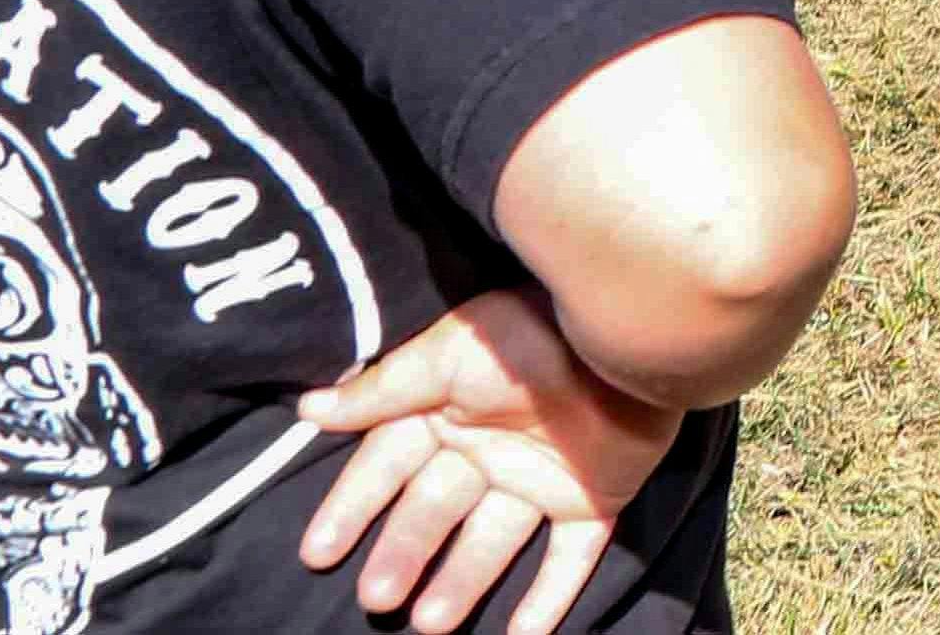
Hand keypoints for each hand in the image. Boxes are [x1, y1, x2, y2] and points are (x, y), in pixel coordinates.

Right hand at [292, 289, 682, 634]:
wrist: (629, 335)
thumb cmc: (530, 335)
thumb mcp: (448, 354)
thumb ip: (383, 390)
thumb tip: (310, 410)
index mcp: (448, 414)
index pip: (386, 468)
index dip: (352, 507)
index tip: (318, 553)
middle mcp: (489, 452)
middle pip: (434, 513)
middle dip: (404, 555)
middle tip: (377, 599)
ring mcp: (542, 479)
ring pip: (492, 543)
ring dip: (461, 584)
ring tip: (431, 623)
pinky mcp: (594, 499)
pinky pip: (570, 555)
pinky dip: (549, 596)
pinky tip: (524, 634)